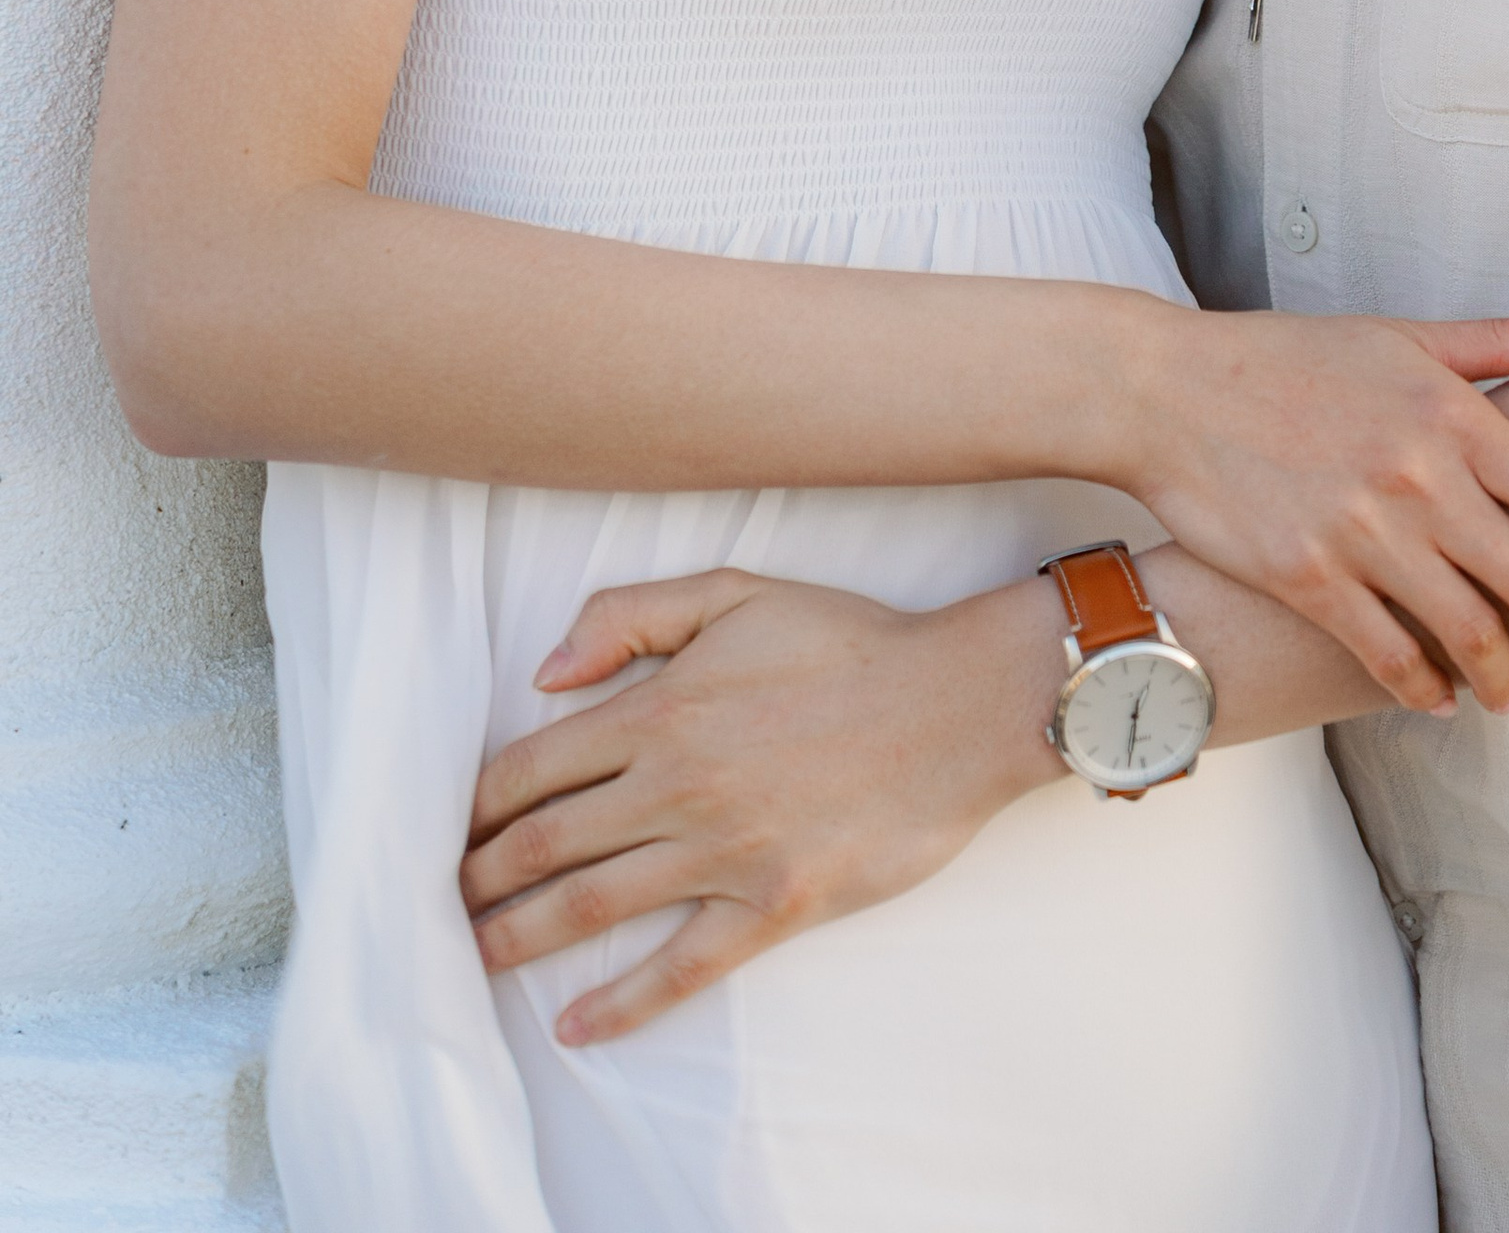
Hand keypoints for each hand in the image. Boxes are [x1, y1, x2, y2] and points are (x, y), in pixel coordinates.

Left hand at [462, 569, 1056, 1047]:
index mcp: (659, 711)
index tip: (448, 832)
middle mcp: (676, 787)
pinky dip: (619, 1004)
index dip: (474, 807)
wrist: (959, 704)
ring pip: (589, 907)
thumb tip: (545, 673)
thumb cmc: (850, 642)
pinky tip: (576, 1024)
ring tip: (475, 958)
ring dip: (518, 938)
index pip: (531, 769)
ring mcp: (722, 853)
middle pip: (542, 846)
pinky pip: (678, 968)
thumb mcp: (737, 593)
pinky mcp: (772, 907)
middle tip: (441, 905)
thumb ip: (631, 615)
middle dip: (477, 880)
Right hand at [1126, 307, 1508, 716]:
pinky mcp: (1308, 578)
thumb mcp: (1406, 335)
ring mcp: (1363, 533)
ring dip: (1504, 678)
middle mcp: (1419, 479)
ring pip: (1465, 633)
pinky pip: (1386, 655)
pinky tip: (1440, 700)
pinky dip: (1423, 689)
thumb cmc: (1293, 357)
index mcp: (1452, 416)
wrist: (1171, 390)